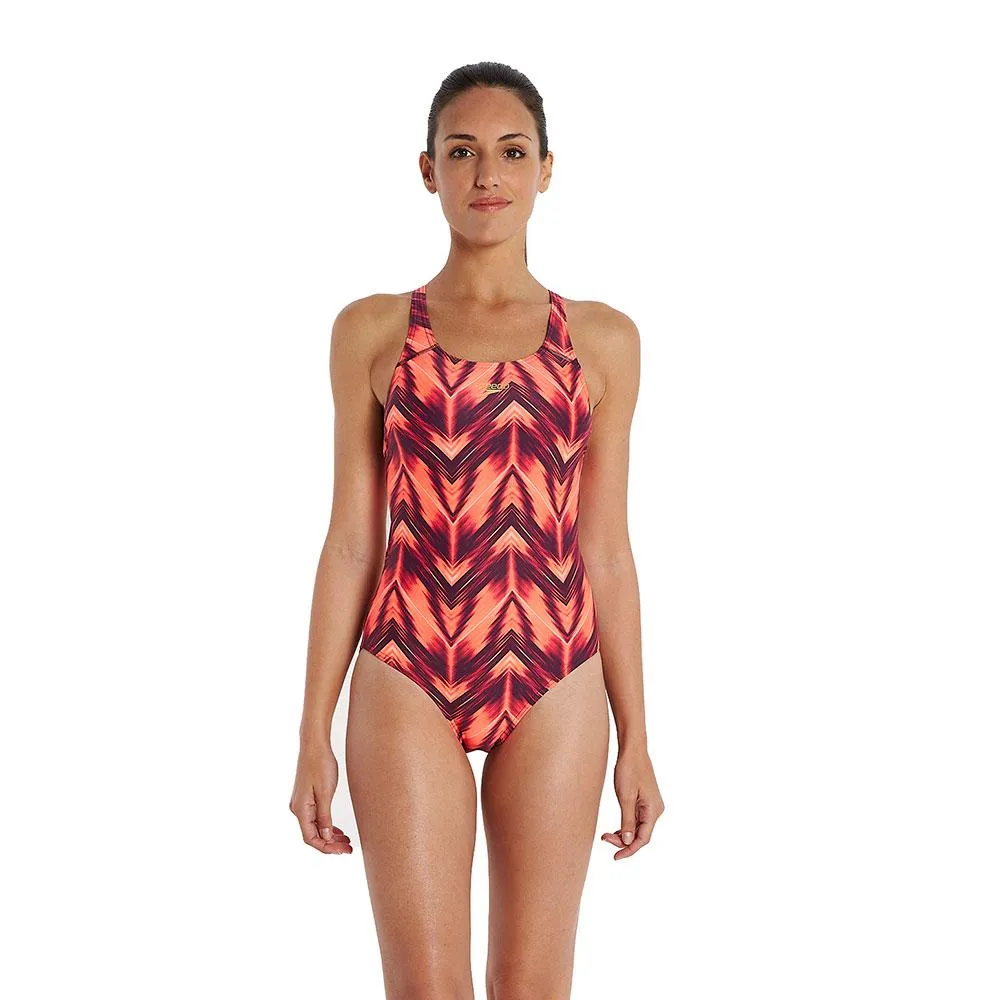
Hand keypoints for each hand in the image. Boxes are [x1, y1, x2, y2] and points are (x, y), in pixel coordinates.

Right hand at [289, 742, 353, 854]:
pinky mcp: (307, 798)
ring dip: (330, 836)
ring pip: (315, 828)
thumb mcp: (325, 792)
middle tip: (348, 848)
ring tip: (346, 841)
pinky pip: (316, 818)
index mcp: (300, 809)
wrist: (314, 745)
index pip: (311, 838)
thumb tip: (326, 837)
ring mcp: (301, 804)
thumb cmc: (320, 764)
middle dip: (330, 844)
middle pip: (313, 835)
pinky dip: (327, 826)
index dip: (326, 848)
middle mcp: (298, 809)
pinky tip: (338, 830)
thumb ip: (325, 817)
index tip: (342, 851)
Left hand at [601, 745, 664, 859]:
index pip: (643, 839)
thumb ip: (627, 821)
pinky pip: (637, 819)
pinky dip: (626, 825)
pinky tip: (615, 828)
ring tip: (606, 835)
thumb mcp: (625, 797)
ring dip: (624, 834)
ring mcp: (651, 805)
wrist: (632, 749)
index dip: (629, 850)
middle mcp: (655, 810)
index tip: (615, 857)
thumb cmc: (629, 770)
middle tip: (604, 838)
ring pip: (638, 828)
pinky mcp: (645, 801)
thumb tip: (627, 842)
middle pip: (641, 835)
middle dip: (623, 841)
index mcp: (653, 811)